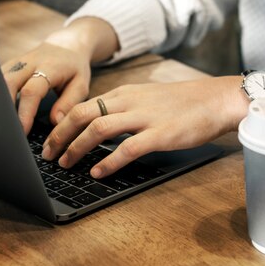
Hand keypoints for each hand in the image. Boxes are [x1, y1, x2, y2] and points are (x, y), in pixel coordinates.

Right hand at [1, 43, 91, 135]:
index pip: (31, 91)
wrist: (67, 44)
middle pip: (8, 82)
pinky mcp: (9, 65)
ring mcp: (16, 62)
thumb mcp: (80, 85)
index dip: (25, 111)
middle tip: (6, 129)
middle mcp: (29, 62)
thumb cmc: (74, 68)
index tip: (22, 130)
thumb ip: (68, 103)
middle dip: (4, 107)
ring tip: (0, 122)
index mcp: (49, 67)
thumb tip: (55, 122)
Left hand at [42, 76, 248, 178]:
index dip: (61, 124)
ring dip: (77, 148)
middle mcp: (129, 101)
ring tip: (66, 164)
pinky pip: (126, 148)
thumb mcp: (148, 98)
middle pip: (82, 114)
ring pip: (98, 128)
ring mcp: (144, 116)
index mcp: (125, 93)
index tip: (50, 140)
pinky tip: (98, 172)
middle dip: (60, 136)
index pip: (83, 105)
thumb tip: (101, 127)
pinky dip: (107, 162)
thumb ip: (125, 109)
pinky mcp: (160, 133)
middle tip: (48, 155)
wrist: (216, 99)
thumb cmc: (185, 102)